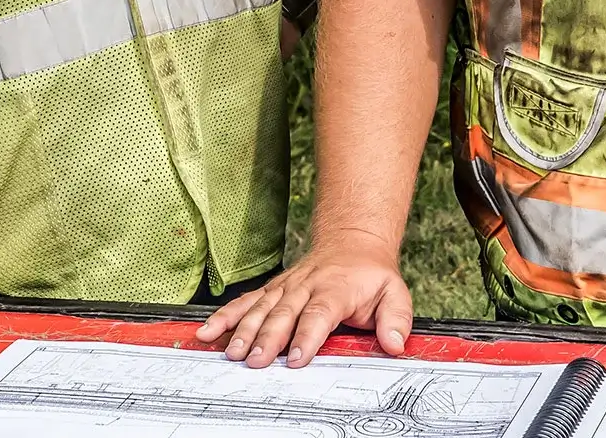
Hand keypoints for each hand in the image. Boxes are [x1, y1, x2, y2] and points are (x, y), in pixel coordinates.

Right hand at [192, 231, 411, 367]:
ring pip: (261, 307)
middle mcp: (307, 285)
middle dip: (268, 338)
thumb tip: (397, 344)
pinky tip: (208, 331)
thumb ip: (397, 320)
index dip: (307, 335)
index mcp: (336, 288)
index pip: (320, 313)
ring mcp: (286, 286)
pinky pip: (246, 302)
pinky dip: (226, 316)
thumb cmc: (371, 275)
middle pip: (284, 312)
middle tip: (255, 361)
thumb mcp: (395, 293)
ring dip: (244, 330)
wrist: (352, 243)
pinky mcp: (273, 289)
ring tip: (231, 351)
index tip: (296, 358)